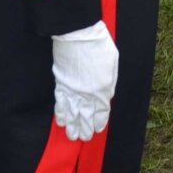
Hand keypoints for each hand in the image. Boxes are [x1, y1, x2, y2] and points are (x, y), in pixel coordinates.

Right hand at [51, 22, 118, 140]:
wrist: (77, 34)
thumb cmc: (99, 45)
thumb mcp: (113, 63)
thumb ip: (109, 82)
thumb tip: (106, 93)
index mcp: (103, 89)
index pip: (102, 112)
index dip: (100, 121)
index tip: (98, 128)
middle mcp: (87, 94)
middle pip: (86, 117)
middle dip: (85, 129)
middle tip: (84, 137)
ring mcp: (72, 90)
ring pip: (71, 114)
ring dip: (72, 126)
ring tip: (72, 136)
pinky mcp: (60, 83)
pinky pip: (60, 103)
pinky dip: (60, 113)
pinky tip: (60, 121)